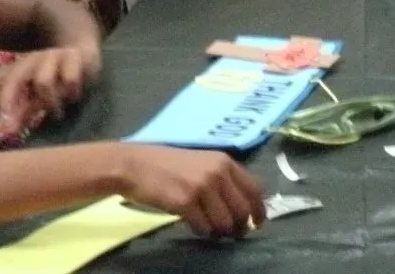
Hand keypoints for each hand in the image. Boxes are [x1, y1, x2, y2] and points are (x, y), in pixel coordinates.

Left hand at [0, 44, 101, 133]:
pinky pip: (69, 80)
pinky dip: (71, 92)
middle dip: (9, 100)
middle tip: (7, 128)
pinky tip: (74, 97)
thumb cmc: (53, 73)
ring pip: (43, 82)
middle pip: (15, 78)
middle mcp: (34, 60)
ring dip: (49, 101)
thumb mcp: (31, 88)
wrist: (83, 48)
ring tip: (56, 113)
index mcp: (21, 68)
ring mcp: (55, 57)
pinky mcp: (76, 58)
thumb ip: (11, 103)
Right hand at [121, 146, 265, 238]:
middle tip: (233, 233)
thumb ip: (222, 178)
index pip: (253, 188)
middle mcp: (217, 172)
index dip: (259, 209)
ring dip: (220, 231)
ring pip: (224, 222)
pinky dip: (201, 230)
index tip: (258, 222)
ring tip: (210, 228)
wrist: (135, 165)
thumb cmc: (167, 165)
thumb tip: (240, 205)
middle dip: (240, 225)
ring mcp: (201, 187)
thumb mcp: (201, 163)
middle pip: (242, 209)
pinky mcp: (185, 202)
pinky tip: (194, 225)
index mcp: (224, 161)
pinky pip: (203, 227)